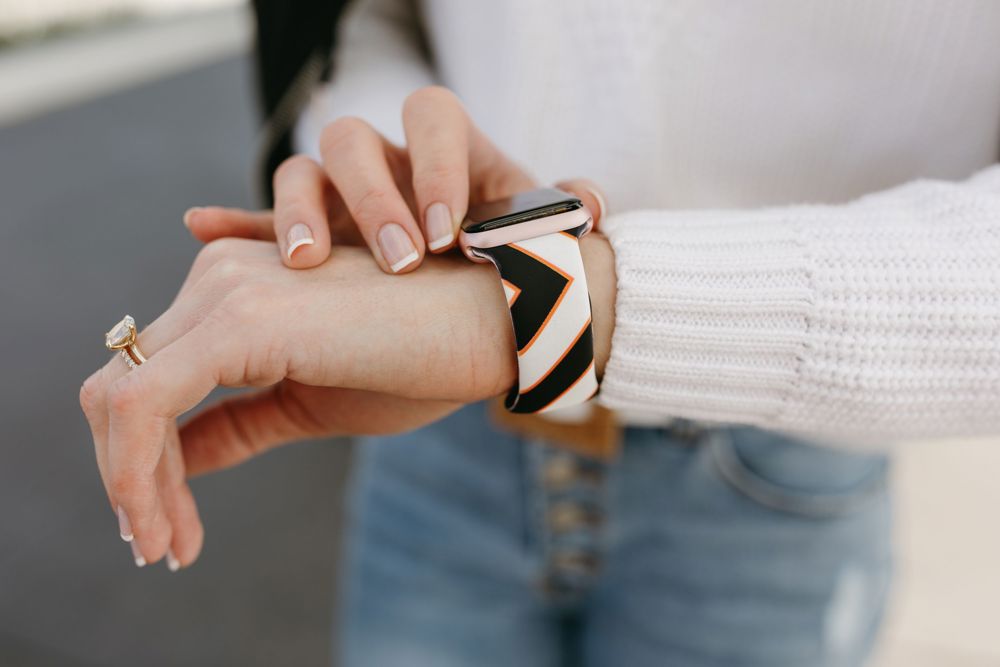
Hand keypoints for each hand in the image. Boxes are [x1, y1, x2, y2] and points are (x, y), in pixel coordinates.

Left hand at [80, 240, 515, 568]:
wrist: (491, 322)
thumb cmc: (418, 358)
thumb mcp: (310, 403)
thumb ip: (235, 422)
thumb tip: (171, 459)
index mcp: (231, 290)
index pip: (145, 377)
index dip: (138, 460)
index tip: (167, 528)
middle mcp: (215, 276)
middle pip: (117, 386)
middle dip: (126, 477)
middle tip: (157, 546)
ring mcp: (225, 290)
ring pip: (119, 397)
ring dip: (130, 485)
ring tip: (166, 545)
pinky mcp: (242, 319)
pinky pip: (144, 403)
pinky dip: (139, 474)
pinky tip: (172, 529)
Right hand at [183, 86, 605, 272]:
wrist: (475, 299)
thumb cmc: (507, 259)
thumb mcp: (534, 238)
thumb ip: (560, 214)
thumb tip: (591, 204)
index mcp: (443, 150)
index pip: (432, 117)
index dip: (437, 166)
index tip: (450, 234)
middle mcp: (386, 164)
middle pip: (352, 140)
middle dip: (370, 197)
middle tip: (398, 261)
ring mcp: (340, 198)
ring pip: (300, 173)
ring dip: (298, 211)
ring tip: (308, 262)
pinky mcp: (307, 235)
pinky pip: (256, 218)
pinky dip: (233, 224)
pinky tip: (204, 229)